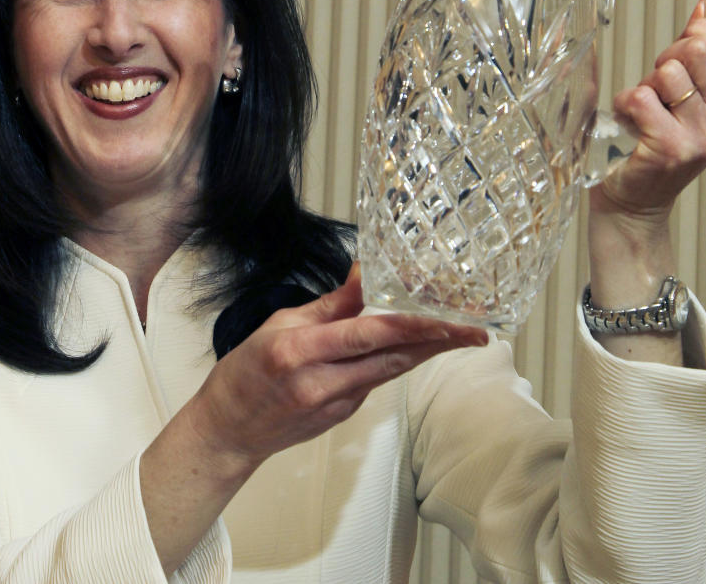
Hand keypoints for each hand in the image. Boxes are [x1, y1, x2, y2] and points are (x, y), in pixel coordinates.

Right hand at [183, 264, 487, 469]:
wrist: (228, 431)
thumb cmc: (245, 372)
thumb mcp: (279, 324)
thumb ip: (329, 304)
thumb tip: (365, 275)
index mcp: (302, 351)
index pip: (370, 334)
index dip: (415, 326)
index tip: (449, 320)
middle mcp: (323, 382)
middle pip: (393, 357)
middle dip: (438, 343)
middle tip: (477, 330)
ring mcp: (335, 404)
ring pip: (390, 372)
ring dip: (426, 353)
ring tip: (460, 335)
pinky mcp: (342, 416)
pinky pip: (375, 382)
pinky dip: (397, 362)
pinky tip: (416, 347)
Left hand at [590, 0, 705, 227]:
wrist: (633, 202)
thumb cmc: (654, 143)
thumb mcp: (687, 93)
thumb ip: (701, 45)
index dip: (700, 34)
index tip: (678, 51)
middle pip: (699, 50)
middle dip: (666, 57)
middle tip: (655, 86)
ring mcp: (702, 137)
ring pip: (667, 72)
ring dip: (643, 85)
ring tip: (642, 111)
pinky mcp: (670, 148)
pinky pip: (641, 96)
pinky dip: (624, 103)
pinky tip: (629, 125)